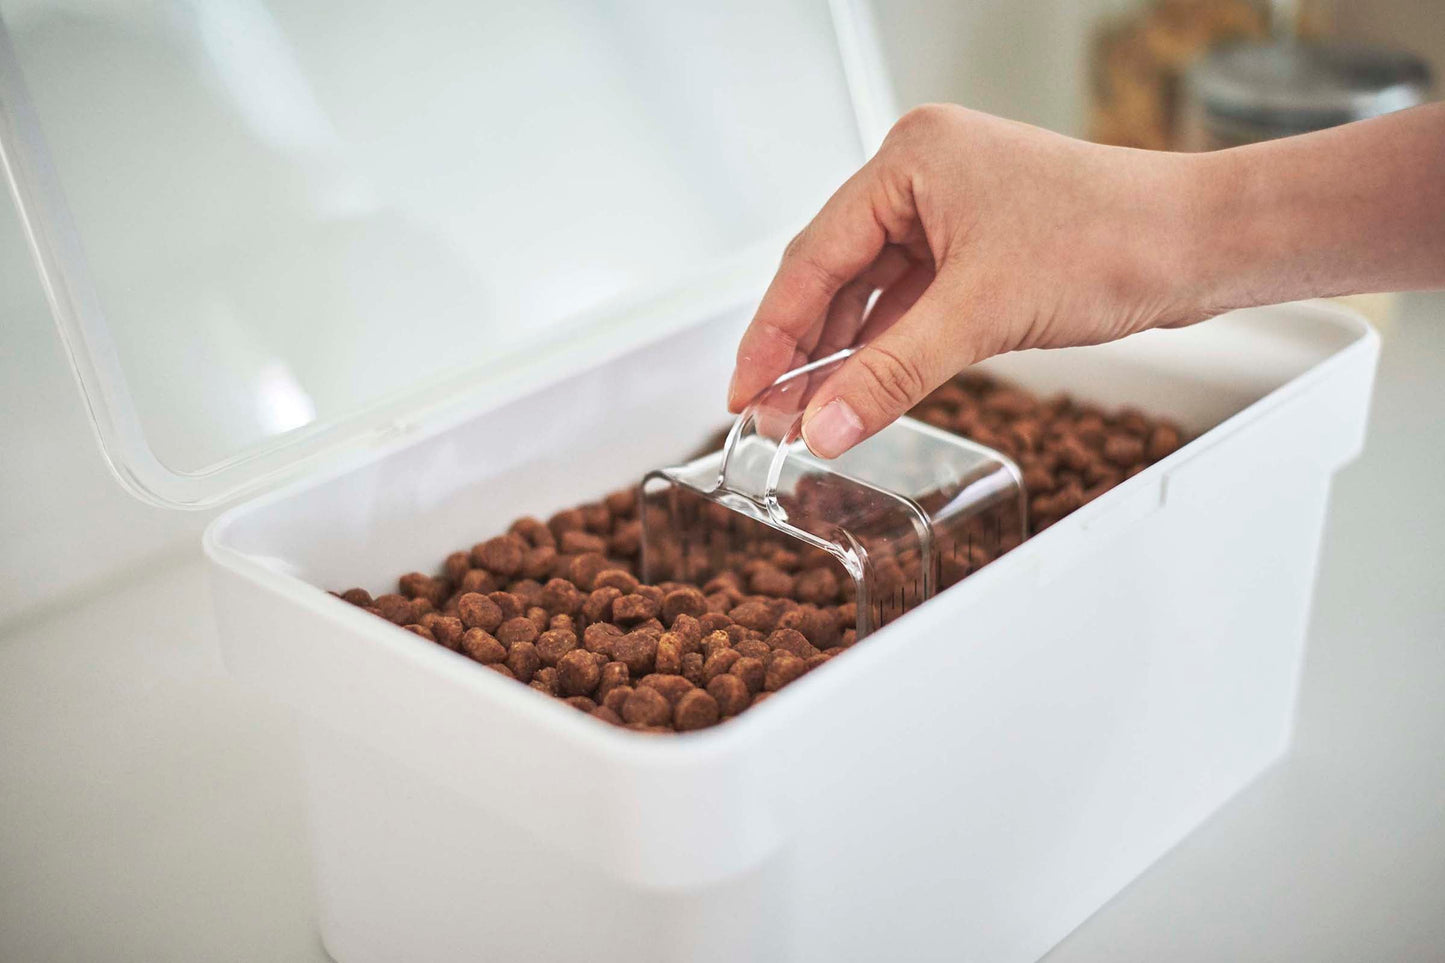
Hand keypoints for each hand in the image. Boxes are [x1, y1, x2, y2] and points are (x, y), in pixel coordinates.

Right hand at [727, 104, 1207, 457]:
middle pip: (834, 273)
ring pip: (871, 293)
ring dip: (842, 355)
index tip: (742, 390)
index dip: (772, 332)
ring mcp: (951, 211)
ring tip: (810, 416)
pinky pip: (911, 302)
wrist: (1199, 244)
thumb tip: (824, 428)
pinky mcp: (978, 247)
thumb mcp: (981, 314)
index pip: (814, 255)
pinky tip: (860, 388)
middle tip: (770, 416)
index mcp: (911, 159)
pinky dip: (886, 347)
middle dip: (802, 351)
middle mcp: (924, 176)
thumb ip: (891, 375)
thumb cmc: (1112, 239)